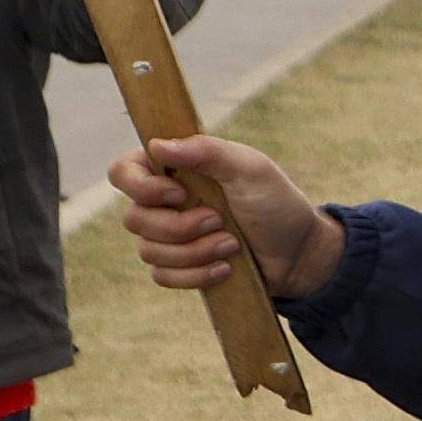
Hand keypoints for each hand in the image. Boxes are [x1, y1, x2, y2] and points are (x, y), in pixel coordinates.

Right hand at [113, 131, 343, 304]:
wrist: (298, 253)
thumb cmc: (276, 203)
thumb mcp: (250, 169)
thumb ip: (208, 152)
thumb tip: (157, 145)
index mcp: (175, 169)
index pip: (123, 172)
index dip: (141, 187)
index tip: (178, 193)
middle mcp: (164, 202)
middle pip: (134, 219)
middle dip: (179, 227)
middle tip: (220, 221)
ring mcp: (169, 236)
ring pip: (148, 251)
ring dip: (195, 252)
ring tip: (232, 245)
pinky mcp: (179, 266)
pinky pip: (162, 276)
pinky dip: (195, 275)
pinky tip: (226, 267)